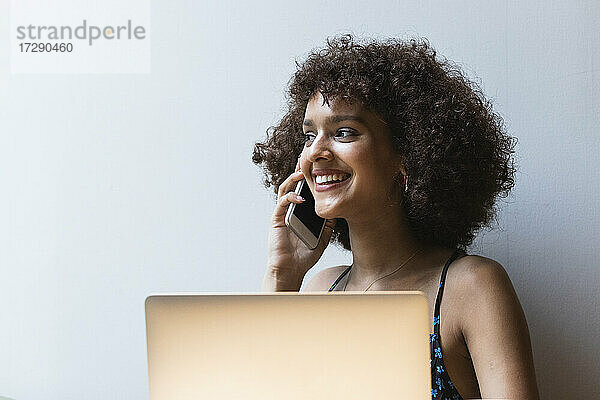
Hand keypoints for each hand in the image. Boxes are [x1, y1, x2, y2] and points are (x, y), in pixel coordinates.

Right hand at [264, 159, 335, 289]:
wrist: (291, 269)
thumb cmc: (304, 255)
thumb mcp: (323, 236)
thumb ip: (329, 223)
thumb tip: (338, 208)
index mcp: (300, 211)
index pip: (304, 189)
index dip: (310, 177)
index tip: (320, 166)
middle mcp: (290, 209)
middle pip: (294, 184)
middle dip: (300, 171)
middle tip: (308, 159)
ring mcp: (282, 213)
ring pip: (285, 189)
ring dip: (293, 179)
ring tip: (302, 173)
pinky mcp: (276, 219)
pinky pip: (282, 203)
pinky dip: (291, 198)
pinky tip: (300, 197)